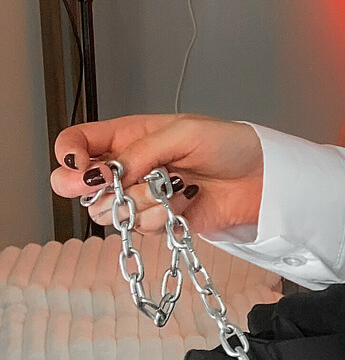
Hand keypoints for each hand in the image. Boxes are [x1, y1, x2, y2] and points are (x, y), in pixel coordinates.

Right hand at [52, 115, 263, 240]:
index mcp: (127, 136)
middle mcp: (127, 168)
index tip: (80, 166)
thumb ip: (142, 151)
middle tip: (121, 184)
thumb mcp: (185, 133)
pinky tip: (184, 203)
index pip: (77, 143)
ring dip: (138, 202)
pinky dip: (160, 218)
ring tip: (171, 187)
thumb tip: (107, 172)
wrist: (261, 179)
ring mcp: (140, 197)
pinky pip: (140, 227)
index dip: (69, 155)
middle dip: (97, 188)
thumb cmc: (228, 145)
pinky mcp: (158, 221)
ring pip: (108, 211)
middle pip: (80, 186)